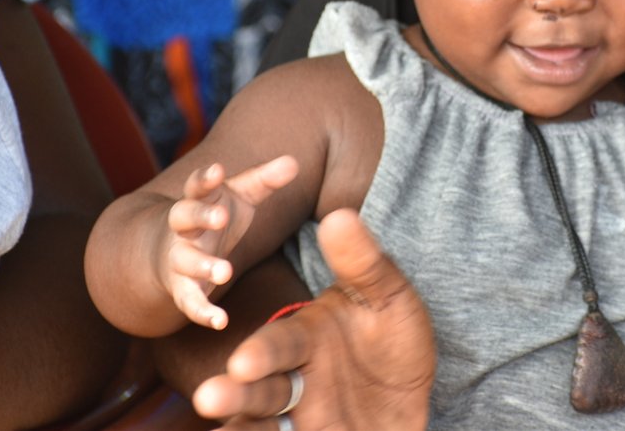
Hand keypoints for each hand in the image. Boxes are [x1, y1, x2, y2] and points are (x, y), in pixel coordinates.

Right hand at [164, 156, 297, 329]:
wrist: (170, 251)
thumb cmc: (215, 215)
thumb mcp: (240, 195)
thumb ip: (265, 180)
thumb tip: (293, 162)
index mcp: (199, 200)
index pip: (197, 184)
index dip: (205, 178)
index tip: (217, 171)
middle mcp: (184, 227)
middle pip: (183, 216)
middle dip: (200, 216)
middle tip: (220, 218)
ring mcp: (179, 258)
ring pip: (184, 260)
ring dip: (202, 265)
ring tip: (225, 271)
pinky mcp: (182, 288)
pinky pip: (189, 300)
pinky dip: (202, 311)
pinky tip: (221, 321)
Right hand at [191, 209, 434, 429]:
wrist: (415, 402)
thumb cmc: (397, 346)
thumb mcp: (388, 301)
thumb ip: (363, 264)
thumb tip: (338, 215)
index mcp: (305, 337)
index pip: (279, 345)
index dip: (262, 354)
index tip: (243, 362)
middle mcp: (294, 379)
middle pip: (259, 388)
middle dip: (234, 393)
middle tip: (209, 399)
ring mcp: (300, 418)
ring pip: (260, 423)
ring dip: (238, 427)